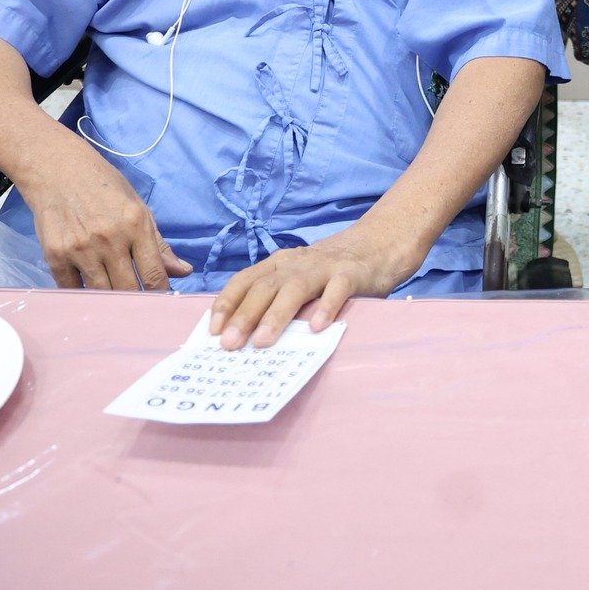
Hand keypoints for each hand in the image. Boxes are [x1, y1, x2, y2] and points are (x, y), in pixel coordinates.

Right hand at [22, 133, 192, 291]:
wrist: (58, 170)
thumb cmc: (104, 187)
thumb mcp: (138, 207)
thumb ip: (159, 243)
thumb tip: (184, 272)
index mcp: (135, 224)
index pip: (154, 273)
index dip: (160, 294)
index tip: (160, 302)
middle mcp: (110, 238)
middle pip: (128, 289)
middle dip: (136, 301)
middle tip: (138, 305)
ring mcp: (81, 249)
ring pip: (101, 293)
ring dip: (110, 301)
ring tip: (115, 304)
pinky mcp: (56, 256)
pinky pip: (72, 290)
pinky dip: (82, 294)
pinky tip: (89, 291)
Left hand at [209, 224, 399, 349]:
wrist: (376, 244)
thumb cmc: (328, 272)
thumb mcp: (297, 278)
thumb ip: (275, 299)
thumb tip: (241, 338)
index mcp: (278, 265)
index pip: (245, 281)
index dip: (227, 304)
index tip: (212, 331)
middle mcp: (296, 264)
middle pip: (265, 287)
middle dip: (244, 316)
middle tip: (229, 345)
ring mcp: (324, 267)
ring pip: (296, 288)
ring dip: (277, 315)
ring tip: (263, 342)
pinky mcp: (351, 275)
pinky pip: (337, 290)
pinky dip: (326, 307)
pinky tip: (317, 328)